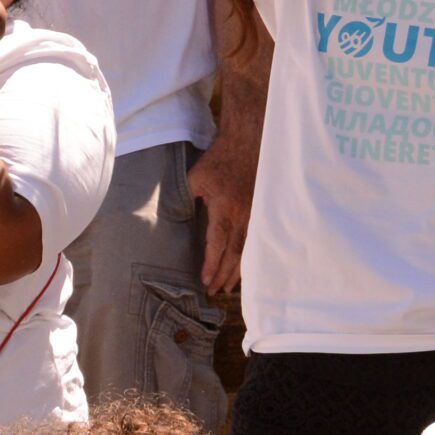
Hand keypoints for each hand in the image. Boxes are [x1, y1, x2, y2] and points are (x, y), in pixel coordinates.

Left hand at [187, 133, 256, 295]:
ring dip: (238, 271)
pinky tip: (246, 266)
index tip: (205, 281)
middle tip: (215, 292)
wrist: (248, 142)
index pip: (217, 244)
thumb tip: (173, 215)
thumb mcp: (196, 176)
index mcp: (224, 209)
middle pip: (234, 254)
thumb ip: (185, 197)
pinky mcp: (261, 211)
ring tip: (230, 286)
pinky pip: (256, 240)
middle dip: (224, 275)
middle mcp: (242, 216)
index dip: (211, 265)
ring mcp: (255, 215)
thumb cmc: (220, 158)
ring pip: (247, 250)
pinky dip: (249, 257)